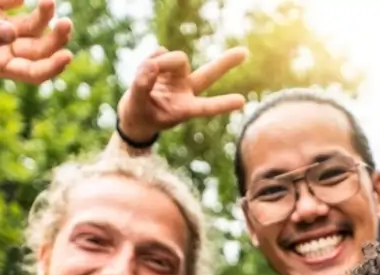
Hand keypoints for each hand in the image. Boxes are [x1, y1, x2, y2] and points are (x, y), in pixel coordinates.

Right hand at [0, 0, 71, 83]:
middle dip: (56, 38)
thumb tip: (10, 31)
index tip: (67, 55)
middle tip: (66, 24)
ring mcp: (0, 25)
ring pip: (33, 25)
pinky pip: (13, 1)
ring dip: (45, 15)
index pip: (33, 72)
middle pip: (40, 49)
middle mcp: (4, 47)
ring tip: (49, 2)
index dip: (51, 67)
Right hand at [117, 47, 247, 143]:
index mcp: (185, 109)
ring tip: (146, 72)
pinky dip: (150, 59)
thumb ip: (142, 86)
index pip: (206, 107)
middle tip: (245, 52)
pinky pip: (160, 53)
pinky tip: (144, 71)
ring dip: (161, 62)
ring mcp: (179, 77)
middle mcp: (187, 91)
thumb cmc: (139, 116)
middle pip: (209, 74)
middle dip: (225, 63)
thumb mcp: (137, 106)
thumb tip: (152, 65)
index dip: (222, 104)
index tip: (242, 101)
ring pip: (178, 58)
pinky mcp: (168, 65)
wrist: (134, 113)